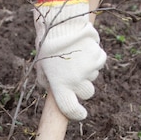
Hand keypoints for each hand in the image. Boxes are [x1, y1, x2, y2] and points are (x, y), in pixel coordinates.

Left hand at [34, 0, 106, 119]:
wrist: (62, 24)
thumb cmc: (48, 47)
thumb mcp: (42, 67)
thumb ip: (47, 82)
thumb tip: (53, 90)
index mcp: (60, 86)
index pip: (70, 109)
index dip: (76, 114)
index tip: (80, 115)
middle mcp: (76, 81)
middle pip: (86, 93)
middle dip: (81, 86)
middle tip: (73, 73)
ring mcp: (89, 71)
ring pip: (92, 77)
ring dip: (86, 71)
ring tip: (76, 56)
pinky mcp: (98, 58)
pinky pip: (98, 64)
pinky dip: (94, 59)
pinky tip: (84, 50)